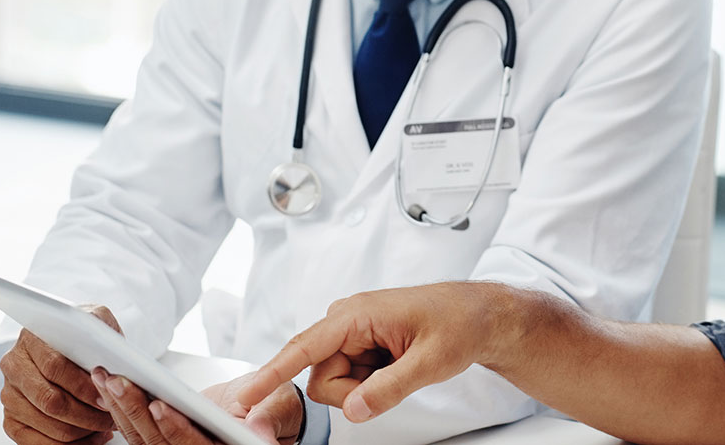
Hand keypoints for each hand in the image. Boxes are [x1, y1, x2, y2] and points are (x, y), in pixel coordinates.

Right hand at [0, 304, 120, 444]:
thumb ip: (100, 329)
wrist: (65, 345)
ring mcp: (9, 395)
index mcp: (31, 338)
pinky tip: (90, 438)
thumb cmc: (81, 337)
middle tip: (110, 416)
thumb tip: (110, 353)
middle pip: (50, 400)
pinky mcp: (11, 419)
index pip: (54, 366)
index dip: (83, 386)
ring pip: (47, 423)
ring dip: (82, 431)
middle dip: (86, 414)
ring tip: (106, 426)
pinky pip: (37, 443)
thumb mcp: (94, 320)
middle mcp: (14, 367)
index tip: (107, 397)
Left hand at [92, 369, 304, 444]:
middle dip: (135, 410)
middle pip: (158, 442)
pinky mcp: (164, 437)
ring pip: (142, 437)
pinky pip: (137, 429)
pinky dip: (120, 408)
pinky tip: (107, 384)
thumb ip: (266, 419)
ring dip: (121, 407)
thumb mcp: (275, 407)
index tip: (158, 405)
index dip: (174, 428)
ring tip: (105, 376)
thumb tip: (260, 433)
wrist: (263, 407)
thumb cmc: (272, 406)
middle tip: (117, 381)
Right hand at [233, 282, 517, 423]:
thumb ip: (389, 388)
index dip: (272, 373)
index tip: (245, 396)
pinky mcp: (359, 345)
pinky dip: (370, 382)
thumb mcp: (431, 361)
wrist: (479, 315)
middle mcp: (346, 320)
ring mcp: (351, 333)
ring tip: (400, 366)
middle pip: (320, 377)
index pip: (304, 348)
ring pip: (335, 382)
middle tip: (395, 377)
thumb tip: (352, 410)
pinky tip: (396, 365)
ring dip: (364, 387)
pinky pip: (349, 379)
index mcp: (357, 314)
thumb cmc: (459, 324)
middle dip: (352, 391)